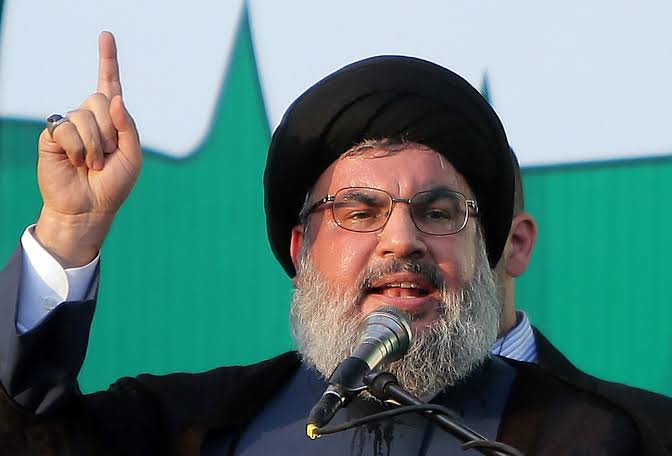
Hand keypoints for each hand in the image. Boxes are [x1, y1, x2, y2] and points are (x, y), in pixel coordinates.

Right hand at [34, 31, 141, 266]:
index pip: (110, 84)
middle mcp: (90, 118)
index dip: (107, 60)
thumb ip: (128, 126)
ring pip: (84, 115)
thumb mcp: (133, 157)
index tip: (106, 35)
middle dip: (110, 131)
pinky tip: (76, 162)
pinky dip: (77, 149)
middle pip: (101, 99)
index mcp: (112, 120)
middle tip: (107, 156)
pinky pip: (67, 129)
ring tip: (93, 164)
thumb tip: (115, 97)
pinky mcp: (53, 135)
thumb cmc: (113, 185)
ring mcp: (70, 125)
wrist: (89, 208)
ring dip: (95, 146)